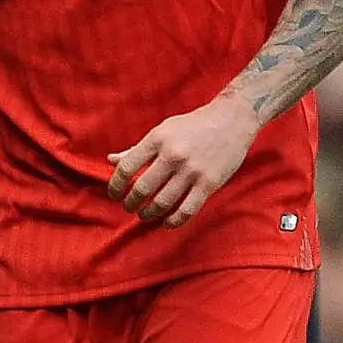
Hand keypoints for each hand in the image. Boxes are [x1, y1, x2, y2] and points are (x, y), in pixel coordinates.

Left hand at [106, 99, 257, 225]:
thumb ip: (136, 149)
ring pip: (162, 202)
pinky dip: (172, 221)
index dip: (115, 186)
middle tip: (129, 207)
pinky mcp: (209, 183)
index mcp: (157, 139)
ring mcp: (192, 170)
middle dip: (130, 203)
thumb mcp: (162, 131)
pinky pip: (186, 210)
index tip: (114, 195)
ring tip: (144, 215)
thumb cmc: (192, 126)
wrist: (231, 120)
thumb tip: (110, 161)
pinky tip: (165, 222)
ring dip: (148, 214)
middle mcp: (173, 155)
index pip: (126, 168)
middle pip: (142, 189)